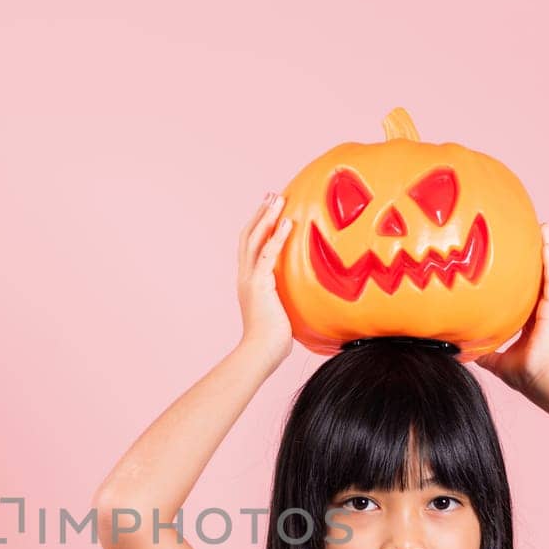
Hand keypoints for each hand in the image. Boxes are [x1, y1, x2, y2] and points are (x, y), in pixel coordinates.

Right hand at [235, 191, 294, 363]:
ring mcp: (250, 280)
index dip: (258, 228)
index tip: (269, 212)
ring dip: (267, 217)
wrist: (260, 353)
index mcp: (248, 283)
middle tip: (271, 195)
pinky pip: (268, 254)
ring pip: (255, 239)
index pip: (250, 249)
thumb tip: (303, 302)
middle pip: (248, 236)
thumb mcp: (280, 315)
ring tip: (278, 199)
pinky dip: (277, 236)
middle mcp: (245, 277)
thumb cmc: (271, 343)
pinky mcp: (259, 284)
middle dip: (260, 214)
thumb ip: (286, 302)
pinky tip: (287, 222)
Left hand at [475, 222, 548, 394]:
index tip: (519, 253)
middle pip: (542, 273)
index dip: (526, 271)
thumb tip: (460, 350)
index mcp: (530, 318)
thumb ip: (481, 351)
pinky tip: (547, 246)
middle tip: (537, 230)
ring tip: (545, 229)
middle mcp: (542, 309)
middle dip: (541, 251)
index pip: (528, 288)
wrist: (537, 381)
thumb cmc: (522, 374)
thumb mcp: (494, 358)